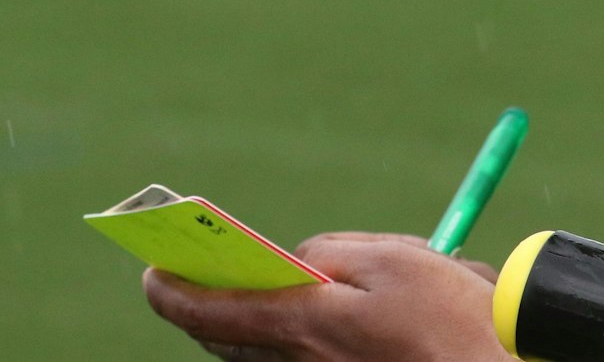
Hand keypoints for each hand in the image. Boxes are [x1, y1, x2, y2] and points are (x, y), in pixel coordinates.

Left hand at [143, 232, 509, 361]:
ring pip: (257, 354)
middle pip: (228, 337)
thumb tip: (299, 260)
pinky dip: (282, 343)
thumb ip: (334, 251)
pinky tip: (300, 325)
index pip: (213, 308)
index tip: (150, 271)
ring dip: (242, 326)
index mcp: (307, 323)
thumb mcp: (395, 259)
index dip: (173, 289)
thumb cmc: (453, 320)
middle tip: (182, 280)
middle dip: (202, 308)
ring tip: (227, 299)